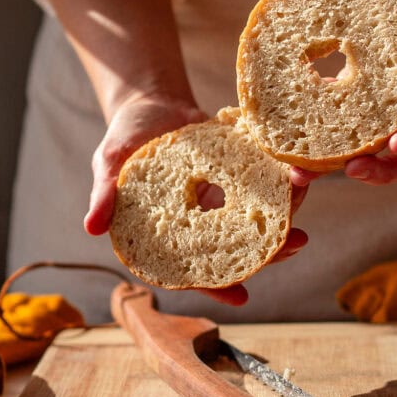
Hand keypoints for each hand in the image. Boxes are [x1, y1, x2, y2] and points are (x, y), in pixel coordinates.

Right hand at [84, 90, 307, 306]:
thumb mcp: (110, 161)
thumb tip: (90, 228)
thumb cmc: (126, 136)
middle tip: (296, 244)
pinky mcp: (241, 171)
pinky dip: (282, 182)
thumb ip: (105, 194)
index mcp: (171, 231)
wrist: (153, 100)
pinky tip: (301, 178)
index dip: (217, 285)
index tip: (243, 295)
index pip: (194, 268)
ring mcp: (224, 196)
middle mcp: (203, 219)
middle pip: (238, 245)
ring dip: (284, 217)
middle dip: (268, 250)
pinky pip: (265, 182)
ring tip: (306, 214)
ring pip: (257, 216)